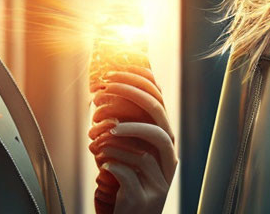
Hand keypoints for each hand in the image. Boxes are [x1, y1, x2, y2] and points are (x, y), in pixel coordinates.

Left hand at [89, 66, 176, 212]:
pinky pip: (130, 174)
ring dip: (120, 136)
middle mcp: (168, 155)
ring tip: (102, 135)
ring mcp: (160, 178)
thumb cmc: (126, 178)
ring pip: (146, 148)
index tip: (115, 72)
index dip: (138, 80)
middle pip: (157, 115)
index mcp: (164, 138)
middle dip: (131, 95)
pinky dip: (113, 164)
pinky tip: (102, 163)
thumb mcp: (130, 147)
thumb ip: (126, 124)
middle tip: (107, 87)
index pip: (158, 99)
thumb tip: (109, 87)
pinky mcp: (145, 198)